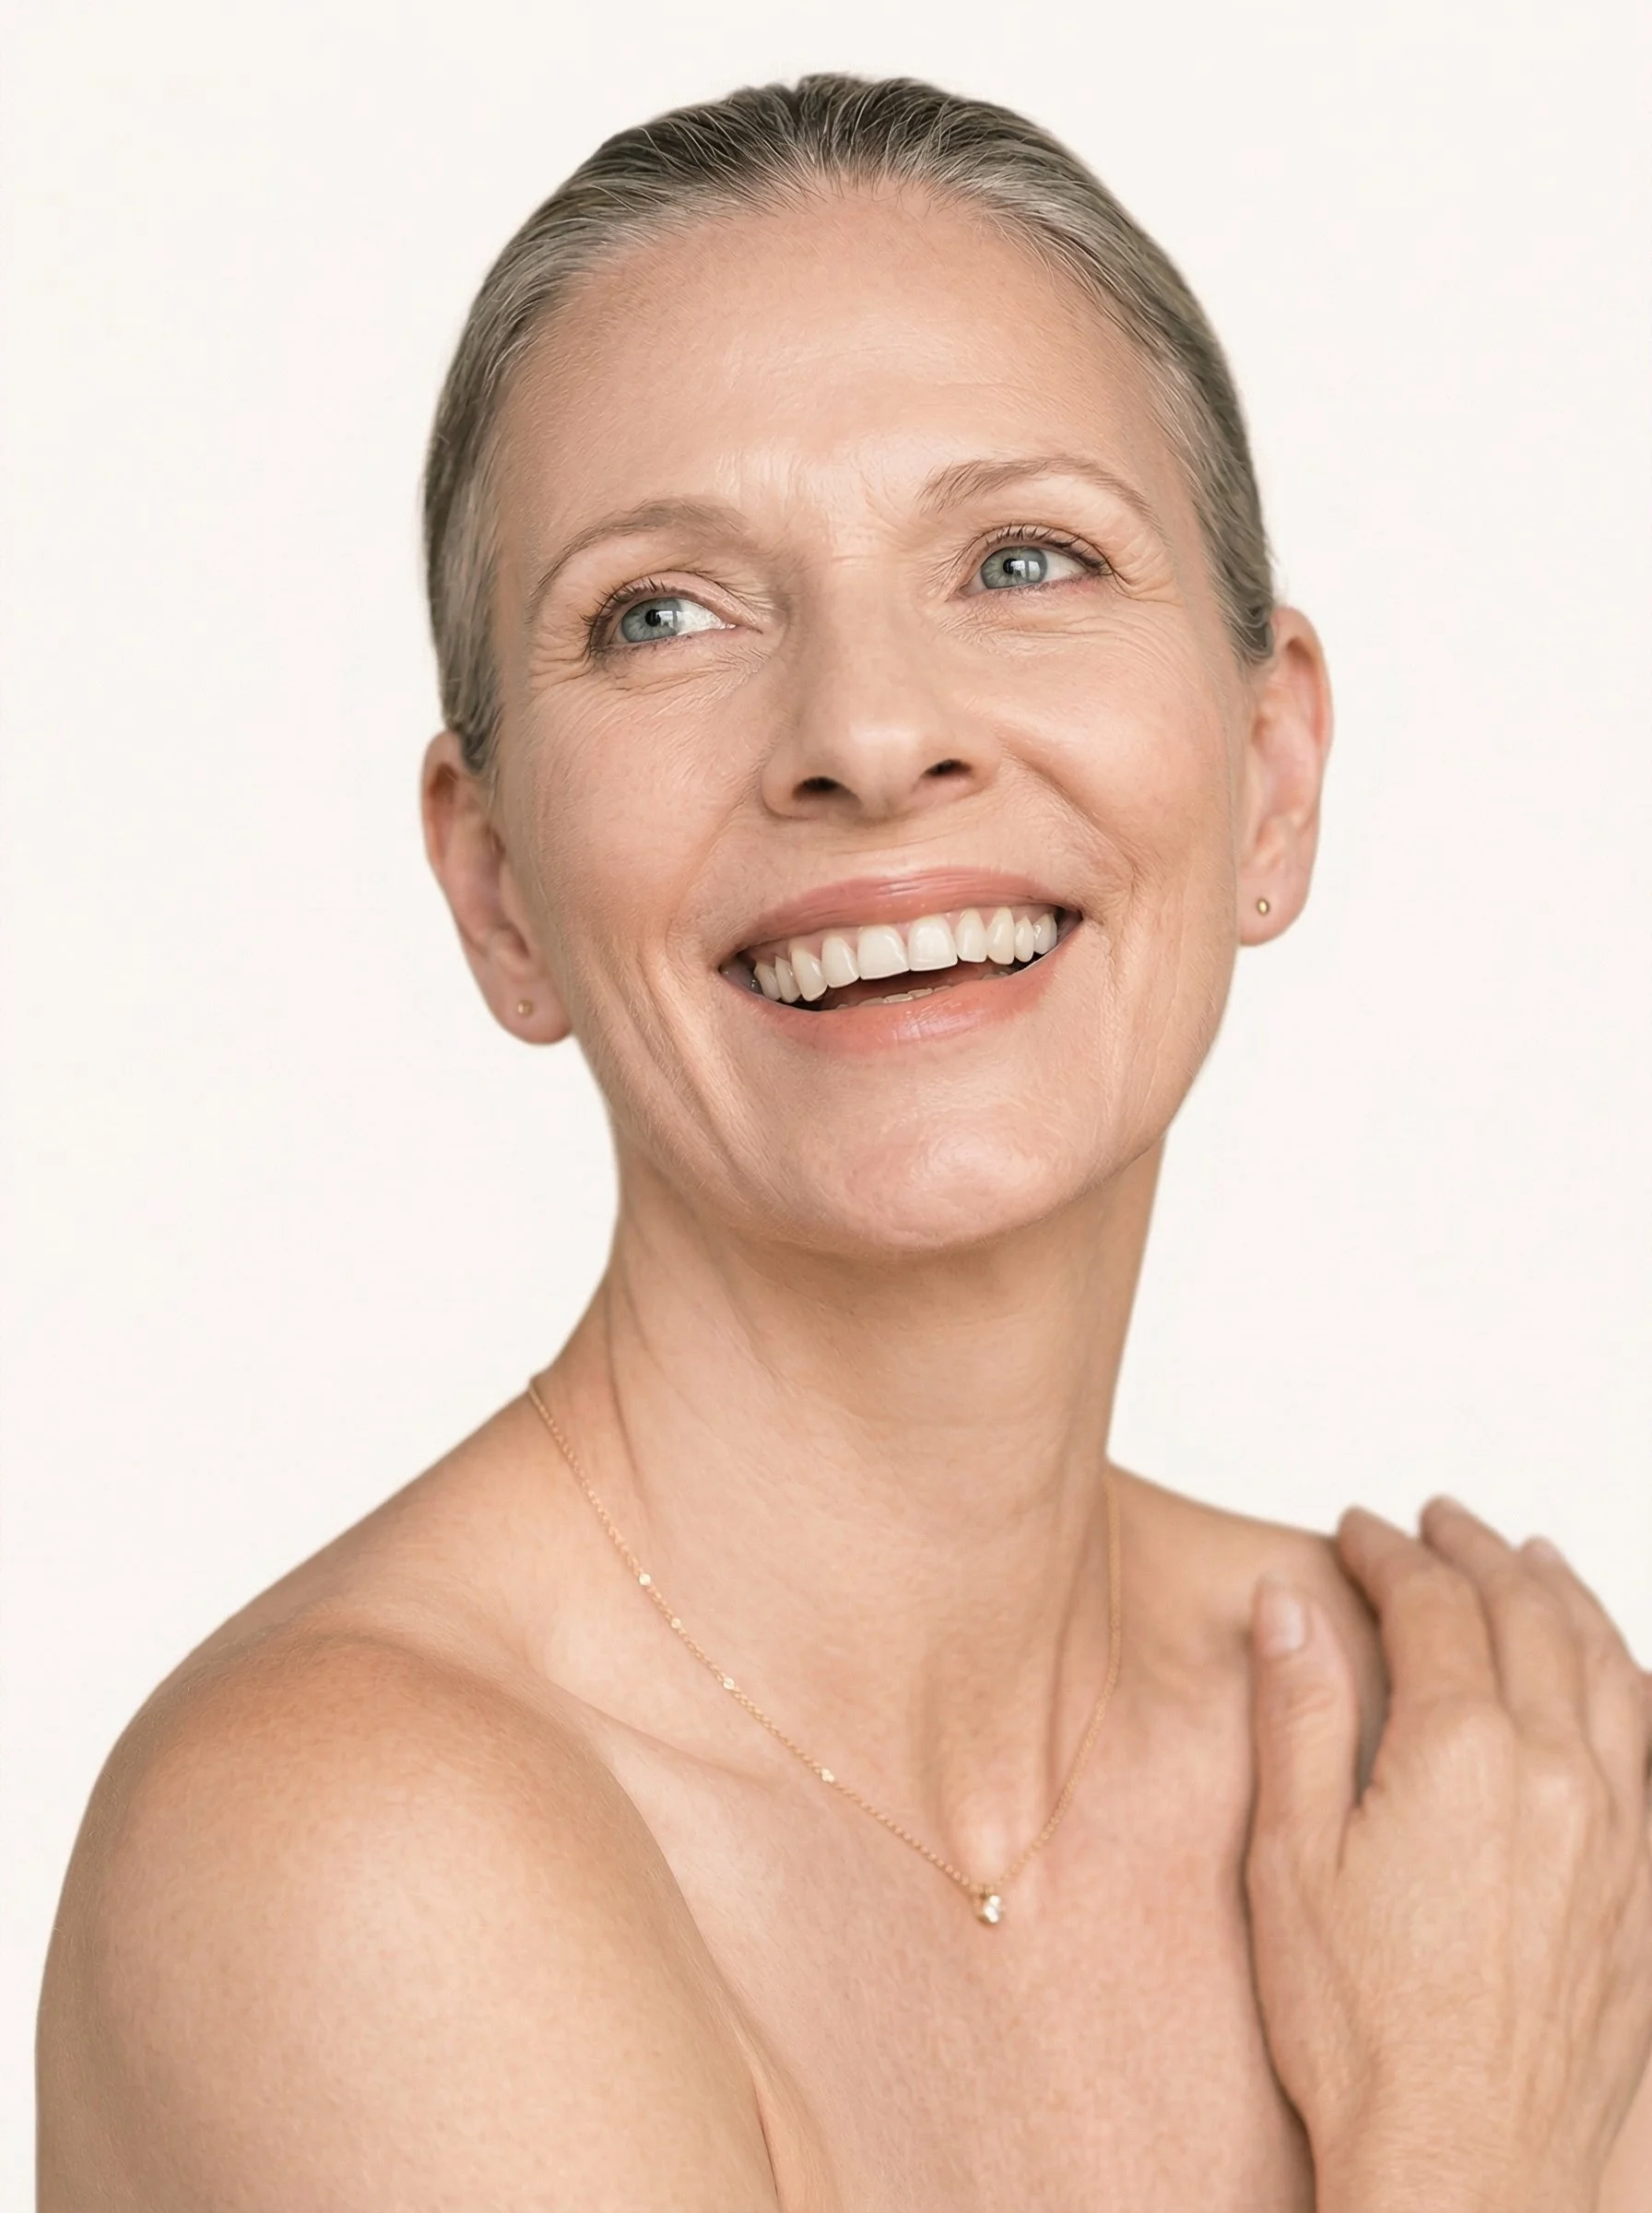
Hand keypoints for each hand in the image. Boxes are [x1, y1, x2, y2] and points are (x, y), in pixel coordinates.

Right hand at [1245, 1500, 1651, 2211]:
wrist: (1467, 2166)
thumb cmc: (1367, 2033)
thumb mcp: (1291, 1860)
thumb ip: (1298, 1715)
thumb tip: (1290, 1606)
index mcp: (1464, 1755)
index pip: (1434, 1606)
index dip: (1391, 1553)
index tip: (1359, 1531)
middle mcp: (1560, 1777)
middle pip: (1530, 1615)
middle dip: (1477, 1551)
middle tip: (1439, 1520)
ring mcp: (1617, 1833)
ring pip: (1611, 1667)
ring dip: (1566, 1595)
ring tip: (1534, 1561)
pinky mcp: (1644, 1890)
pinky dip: (1629, 1679)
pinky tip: (1613, 1674)